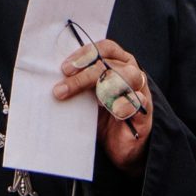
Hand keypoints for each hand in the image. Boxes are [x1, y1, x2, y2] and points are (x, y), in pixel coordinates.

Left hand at [54, 37, 153, 169]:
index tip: (65, 68)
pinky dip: (124, 104)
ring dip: (102, 87)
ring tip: (86, 100)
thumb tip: (51, 78)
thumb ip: (77, 84)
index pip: (105, 48)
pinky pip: (138, 101)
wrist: (120, 147)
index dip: (85, 54)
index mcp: (118, 62)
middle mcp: (131, 72)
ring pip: (126, 77)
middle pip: (110, 64)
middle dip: (84, 75)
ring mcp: (140, 90)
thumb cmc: (102, 115)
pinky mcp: (144, 112)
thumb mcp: (87, 96)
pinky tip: (113, 110)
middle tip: (61, 89)